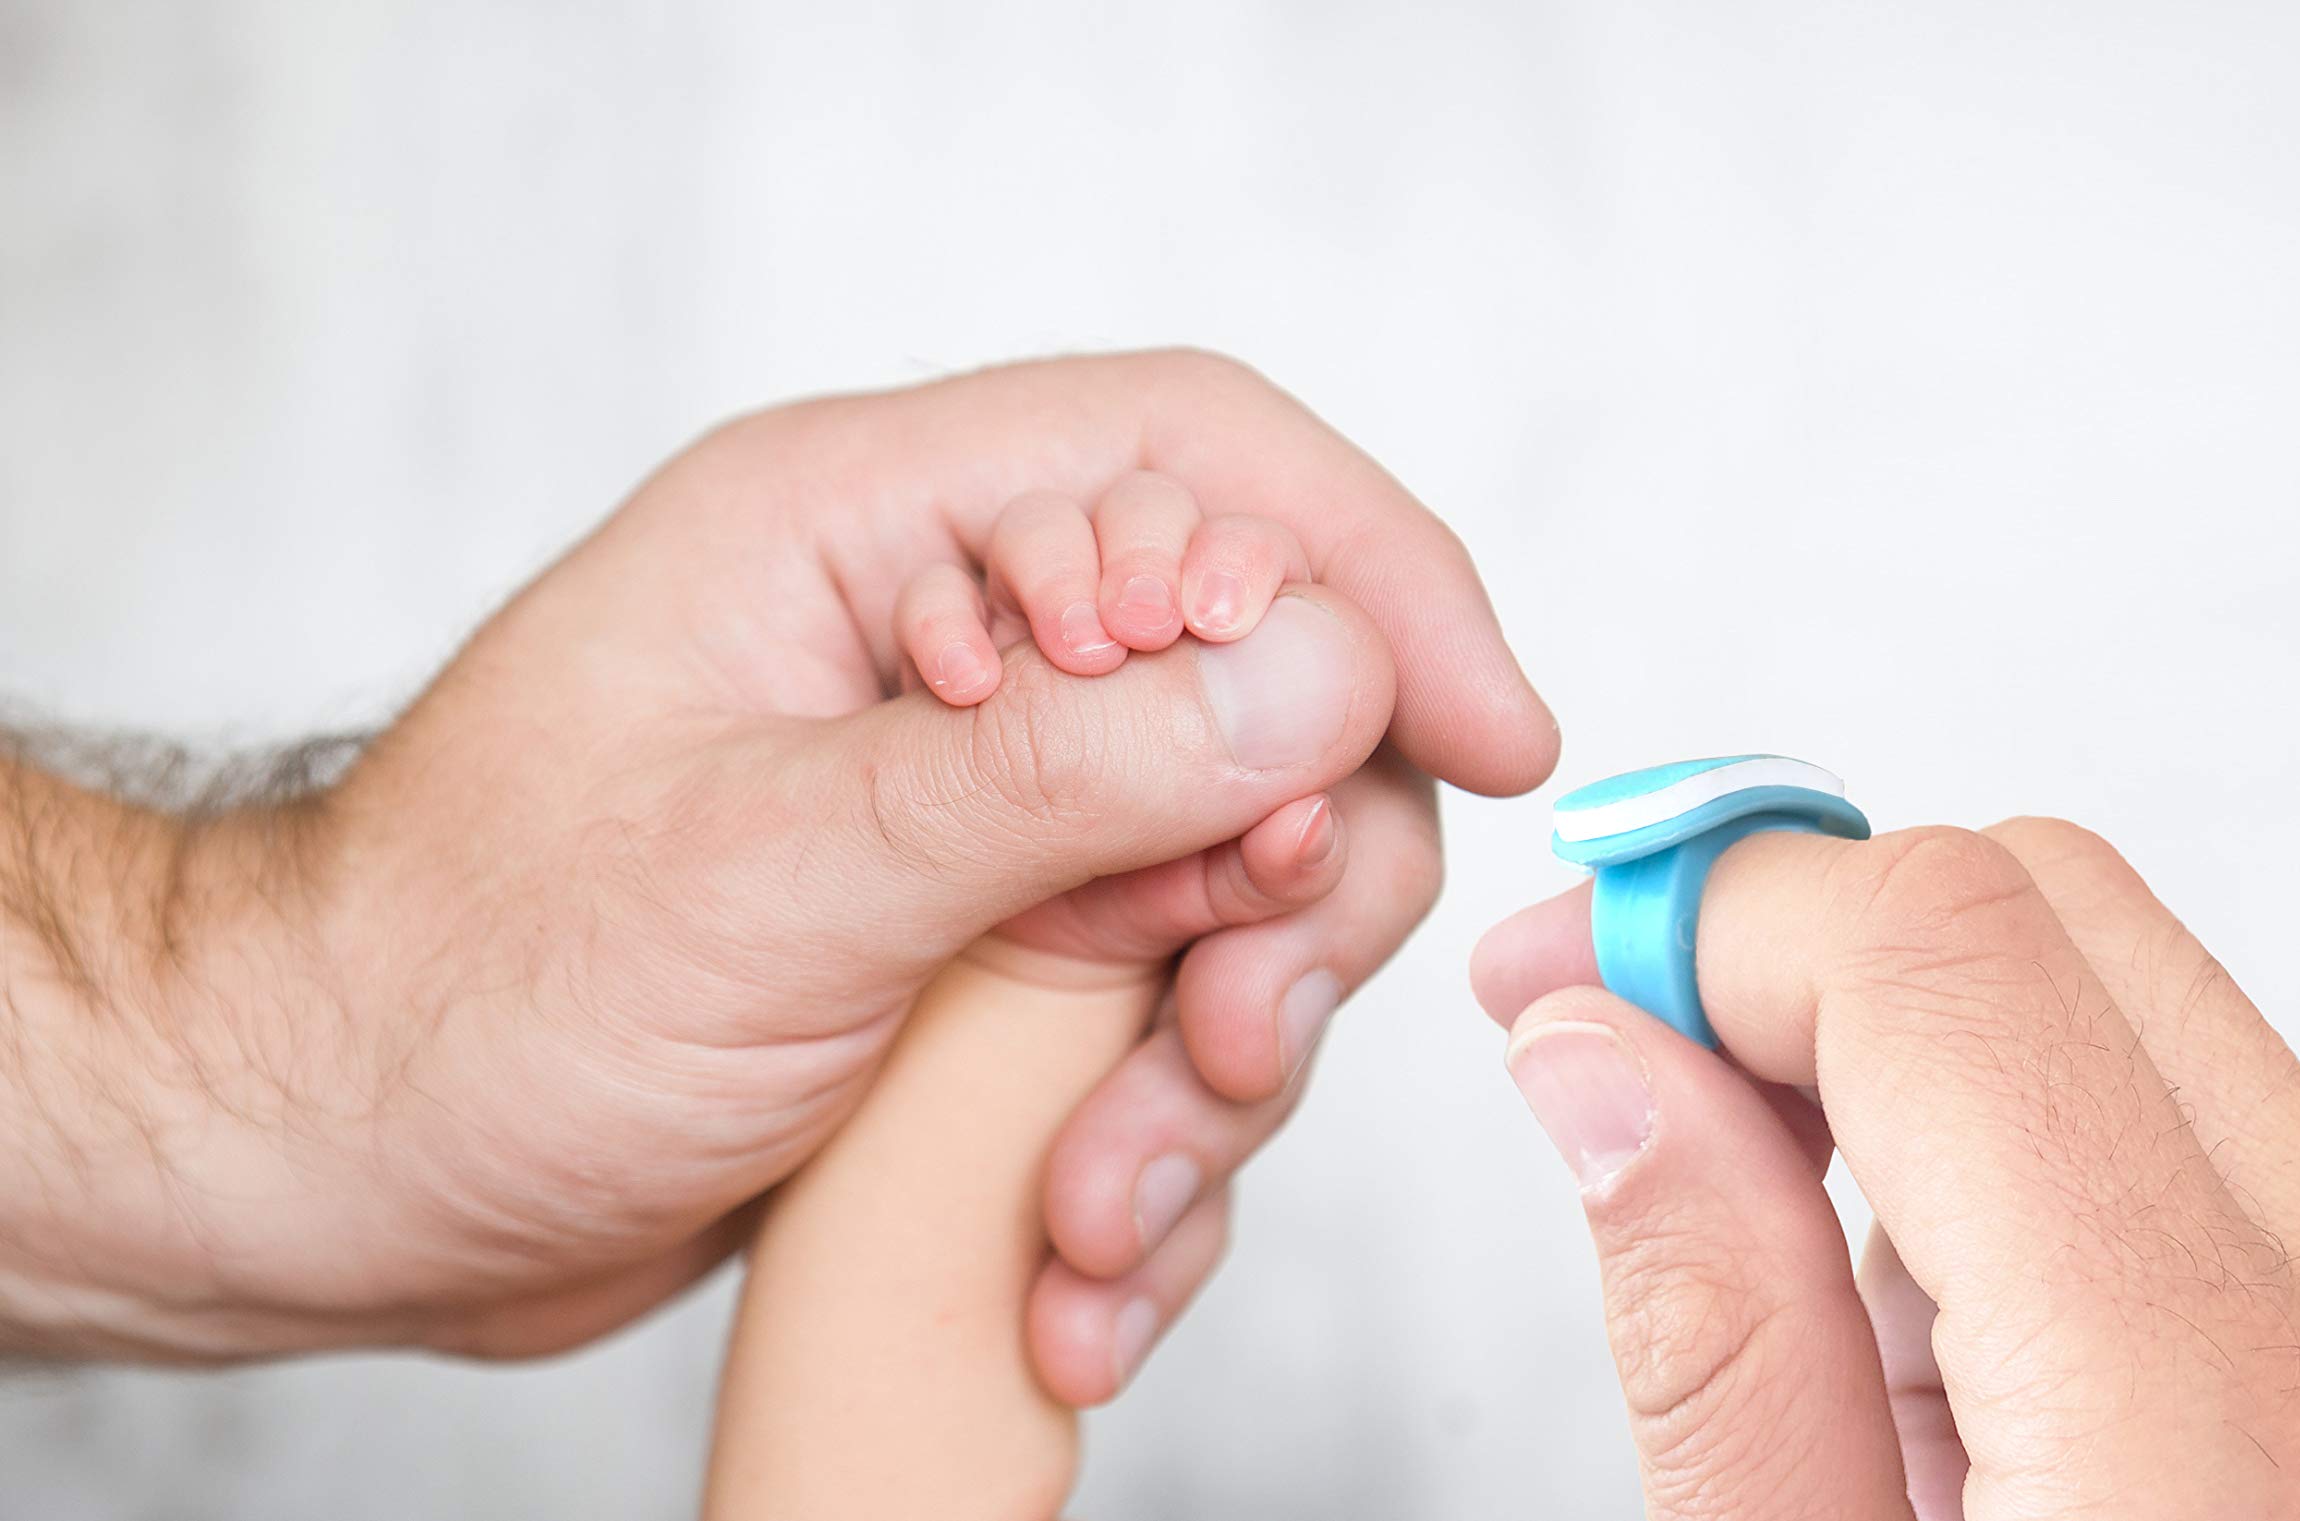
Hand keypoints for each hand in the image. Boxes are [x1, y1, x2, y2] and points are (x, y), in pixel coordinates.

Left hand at [0, 350, 1554, 1372]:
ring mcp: (976, 827)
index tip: (1499, 735)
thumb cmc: (466, 981)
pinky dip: (1150, 1167)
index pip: (1202, 469)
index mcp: (872, 536)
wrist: (336, 1170)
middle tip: (1227, 1043)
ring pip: (1234, 904)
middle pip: (1263, 708)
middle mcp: (952, 663)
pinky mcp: (980, 974)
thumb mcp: (779, 869)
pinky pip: (1153, 1040)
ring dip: (1211, 1080)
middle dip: (1292, 900)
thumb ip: (1067, 774)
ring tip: (1097, 1220)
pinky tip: (1070, 1277)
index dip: (1378, 579)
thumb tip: (1321, 678)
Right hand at [1474, 820, 2299, 1518]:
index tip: (1561, 973)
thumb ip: (1716, 1338)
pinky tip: (1902, 1295)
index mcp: (2212, 1436)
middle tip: (1622, 1033)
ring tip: (1752, 1207)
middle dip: (1803, 922)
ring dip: (1900, 1023)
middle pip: (2061, 913)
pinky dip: (2010, 1127)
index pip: (1946, 962)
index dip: (1711, 914)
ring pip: (2136, 999)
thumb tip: (1599, 1064)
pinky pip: (2198, 1135)